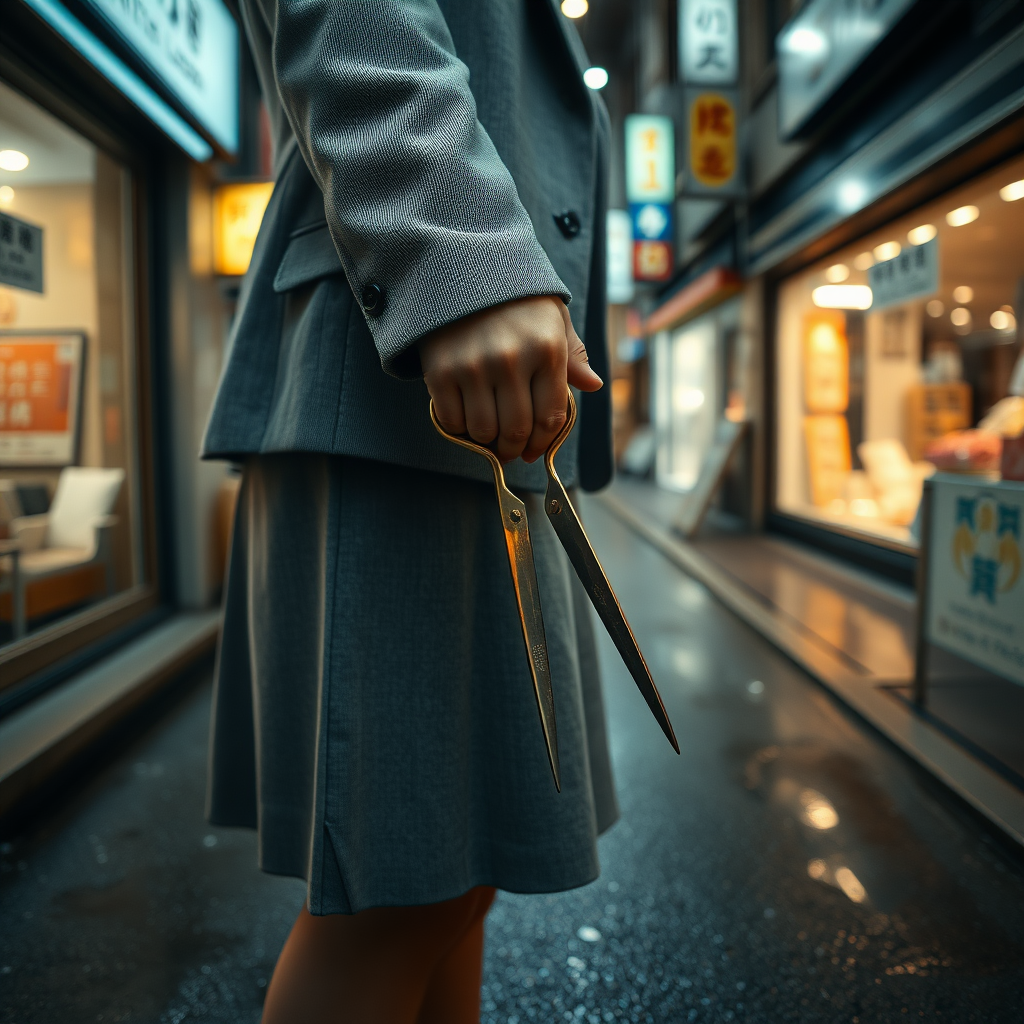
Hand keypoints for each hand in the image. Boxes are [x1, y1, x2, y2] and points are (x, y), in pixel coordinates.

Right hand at [419, 296, 602, 463]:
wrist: (459, 267)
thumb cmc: (514, 298)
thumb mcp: (552, 317)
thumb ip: (572, 354)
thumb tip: (594, 385)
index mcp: (547, 350)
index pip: (551, 417)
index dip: (543, 443)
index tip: (535, 451)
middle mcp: (512, 360)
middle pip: (517, 430)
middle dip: (515, 448)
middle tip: (511, 450)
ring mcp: (474, 367)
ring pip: (483, 431)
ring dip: (487, 442)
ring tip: (488, 434)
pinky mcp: (440, 371)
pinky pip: (451, 420)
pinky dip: (458, 428)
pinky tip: (464, 417)